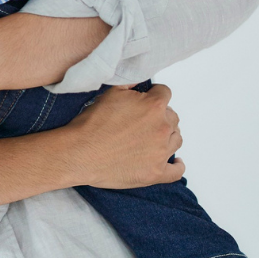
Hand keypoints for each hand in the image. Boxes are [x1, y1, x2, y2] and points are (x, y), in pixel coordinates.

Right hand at [65, 84, 185, 188]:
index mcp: (153, 106)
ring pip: (176, 140)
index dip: (154, 95)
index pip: (164, 93)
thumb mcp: (110, 93)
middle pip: (173, 117)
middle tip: (143, 121)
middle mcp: (162, 128)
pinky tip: (175, 161)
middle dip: (160, 116)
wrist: (80, 152)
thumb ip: (130, 85)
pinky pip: (177, 171)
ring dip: (168, 136)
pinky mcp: (156, 173)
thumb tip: (139, 84)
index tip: (147, 100)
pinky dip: (177, 165)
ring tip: (153, 138)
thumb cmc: (92, 124)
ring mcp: (161, 152)